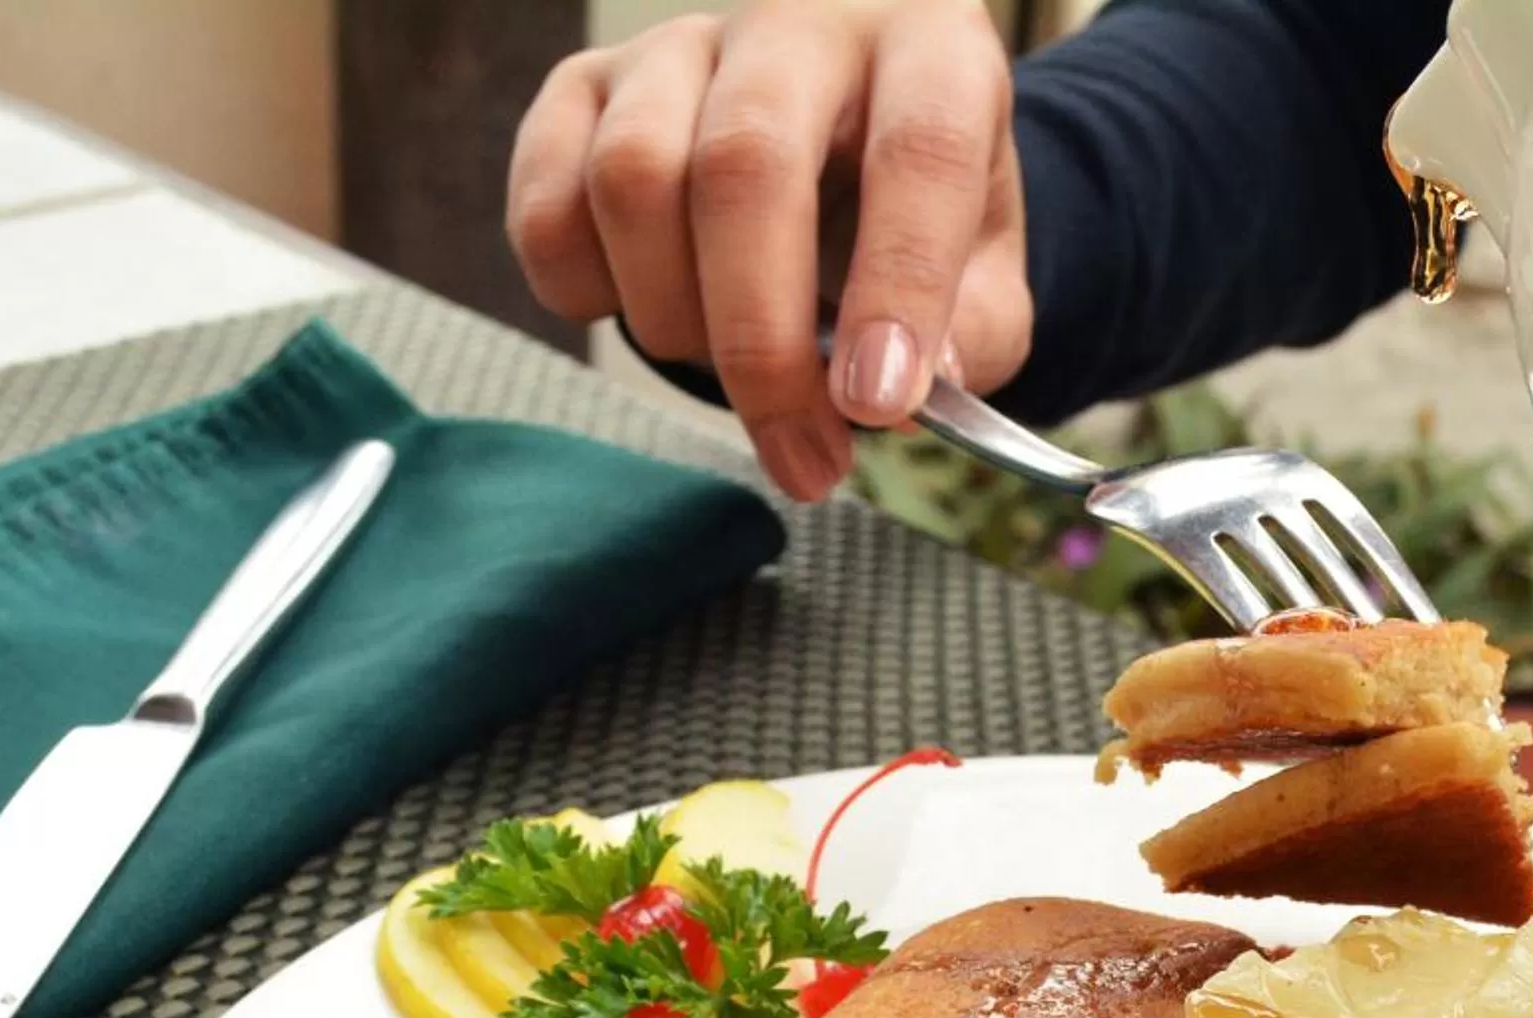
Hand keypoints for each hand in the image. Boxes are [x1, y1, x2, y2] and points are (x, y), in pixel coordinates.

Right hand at [506, 2, 1030, 500]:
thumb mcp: (985, 274)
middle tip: (805, 459)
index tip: (878, 405)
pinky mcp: (582, 87)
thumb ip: (970, 335)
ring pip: (632, 178)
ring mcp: (677, 48)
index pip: (917, 150)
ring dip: (673, 319)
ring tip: (729, 378)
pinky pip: (547, 204)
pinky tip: (646, 312)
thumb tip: (896, 399)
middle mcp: (798, 23)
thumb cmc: (914, 215)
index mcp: (927, 49)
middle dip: (763, 344)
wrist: (841, 147)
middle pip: (745, 166)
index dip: (897, 285)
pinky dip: (585, 292)